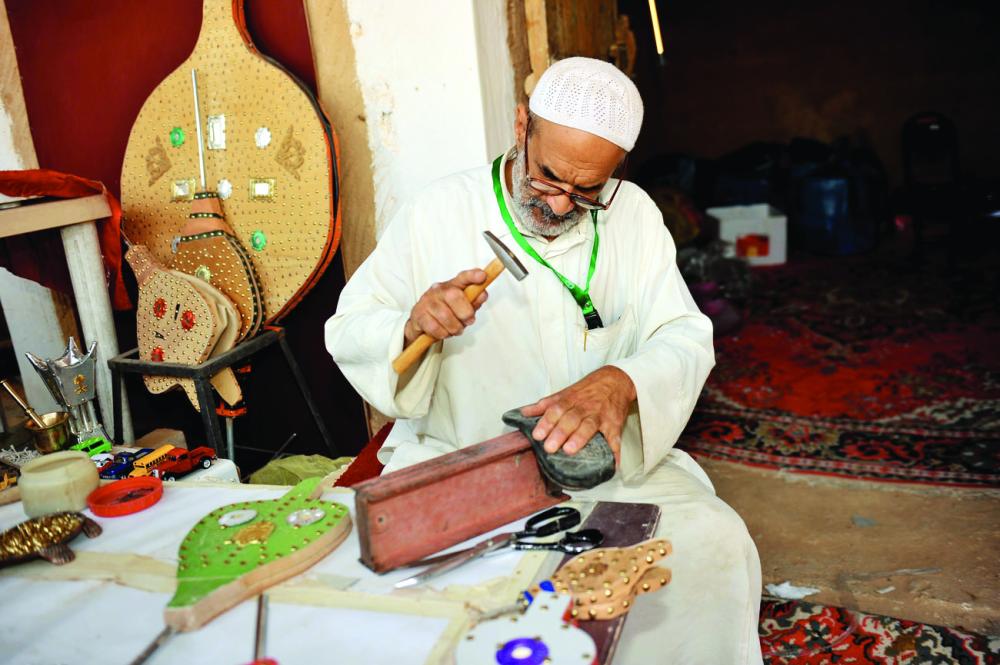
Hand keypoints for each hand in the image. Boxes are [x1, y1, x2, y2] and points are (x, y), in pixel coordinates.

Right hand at [403, 269, 488, 345]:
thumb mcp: (462, 306)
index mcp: (452, 285)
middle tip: (468, 321)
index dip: (472, 276)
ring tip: (455, 329)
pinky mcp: (418, 315)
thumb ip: (474, 301)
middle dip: (465, 313)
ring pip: (445, 316)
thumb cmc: (446, 312)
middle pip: (454, 296)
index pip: (463, 277)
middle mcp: (438, 290)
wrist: (421, 322)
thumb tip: (482, 294)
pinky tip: (443, 331)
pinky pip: (435, 328)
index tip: (482, 276)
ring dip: (455, 328)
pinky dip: (443, 334)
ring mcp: (427, 301)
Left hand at [520, 366, 636, 464]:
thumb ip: (545, 404)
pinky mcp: (614, 425)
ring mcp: (600, 416)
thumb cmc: (588, 390)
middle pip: (571, 419)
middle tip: (549, 447)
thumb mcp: (565, 392)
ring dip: (580, 438)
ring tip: (570, 450)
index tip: (537, 435)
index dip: (546, 422)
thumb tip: (523, 413)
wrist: (617, 380)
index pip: (556, 409)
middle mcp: (585, 407)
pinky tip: (611, 464)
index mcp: (571, 400)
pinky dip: (614, 452)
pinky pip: (614, 439)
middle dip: (560, 433)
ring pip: (589, 426)